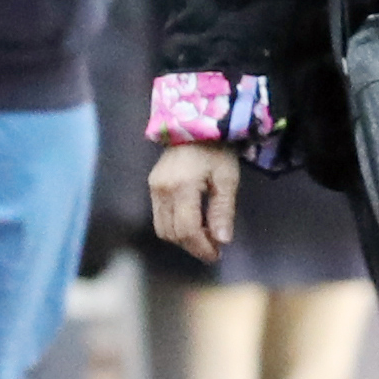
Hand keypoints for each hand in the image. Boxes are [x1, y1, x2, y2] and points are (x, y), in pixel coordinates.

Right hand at [152, 140, 240, 256]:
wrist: (193, 124)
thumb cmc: (216, 149)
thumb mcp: (227, 178)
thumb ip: (223, 210)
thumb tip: (222, 241)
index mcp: (182, 186)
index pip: (186, 230)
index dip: (201, 247)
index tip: (216, 254)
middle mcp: (162, 190)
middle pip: (172, 233)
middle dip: (193, 246)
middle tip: (213, 247)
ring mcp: (154, 188)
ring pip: (162, 229)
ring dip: (183, 239)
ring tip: (204, 237)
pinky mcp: (152, 186)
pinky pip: (160, 217)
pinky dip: (175, 227)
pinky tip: (193, 224)